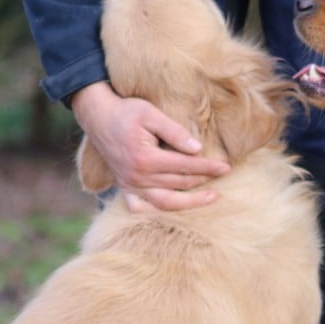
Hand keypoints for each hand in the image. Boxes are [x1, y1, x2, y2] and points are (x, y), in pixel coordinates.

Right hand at [70, 82, 229, 211]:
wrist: (98, 117)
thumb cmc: (126, 112)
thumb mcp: (152, 114)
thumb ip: (175, 132)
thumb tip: (198, 150)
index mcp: (146, 159)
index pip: (186, 166)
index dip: (208, 167)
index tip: (226, 167)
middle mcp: (137, 177)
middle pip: (179, 184)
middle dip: (204, 180)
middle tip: (223, 175)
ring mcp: (129, 185)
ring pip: (165, 202)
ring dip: (190, 202)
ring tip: (210, 196)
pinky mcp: (124, 187)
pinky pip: (140, 207)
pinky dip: (156, 211)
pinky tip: (174, 209)